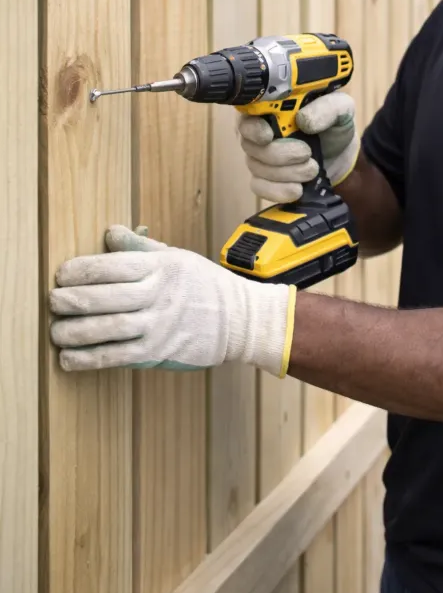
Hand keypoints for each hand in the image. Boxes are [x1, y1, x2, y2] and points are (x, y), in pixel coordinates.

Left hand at [49, 225, 294, 374]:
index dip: (80, 271)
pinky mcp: (159, 351)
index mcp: (161, 266)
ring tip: (55, 331)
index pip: (111, 265)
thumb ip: (140, 248)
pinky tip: (70, 359)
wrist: (240, 319)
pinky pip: (117, 356)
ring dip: (74, 331)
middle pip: (104, 297)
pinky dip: (89, 358)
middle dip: (71, 300)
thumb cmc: (205, 285)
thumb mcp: (177, 257)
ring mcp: (158, 325)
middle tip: (52, 302)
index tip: (61, 275)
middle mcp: (158, 294)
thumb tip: (110, 232)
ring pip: (107, 328)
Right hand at [238, 91, 358, 203]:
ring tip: (312, 169)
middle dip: (280, 154)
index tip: (268, 136)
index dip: (253, 128)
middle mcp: (258, 130)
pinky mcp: (264, 179)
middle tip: (306, 154)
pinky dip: (279, 190)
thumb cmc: (334, 126)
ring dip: (287, 173)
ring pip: (257, 167)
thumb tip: (303, 120)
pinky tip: (298, 189)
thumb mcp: (340, 109)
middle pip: (250, 145)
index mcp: (270, 107)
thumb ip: (325, 108)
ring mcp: (258, 156)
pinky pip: (259, 187)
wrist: (341, 156)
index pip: (246, 114)